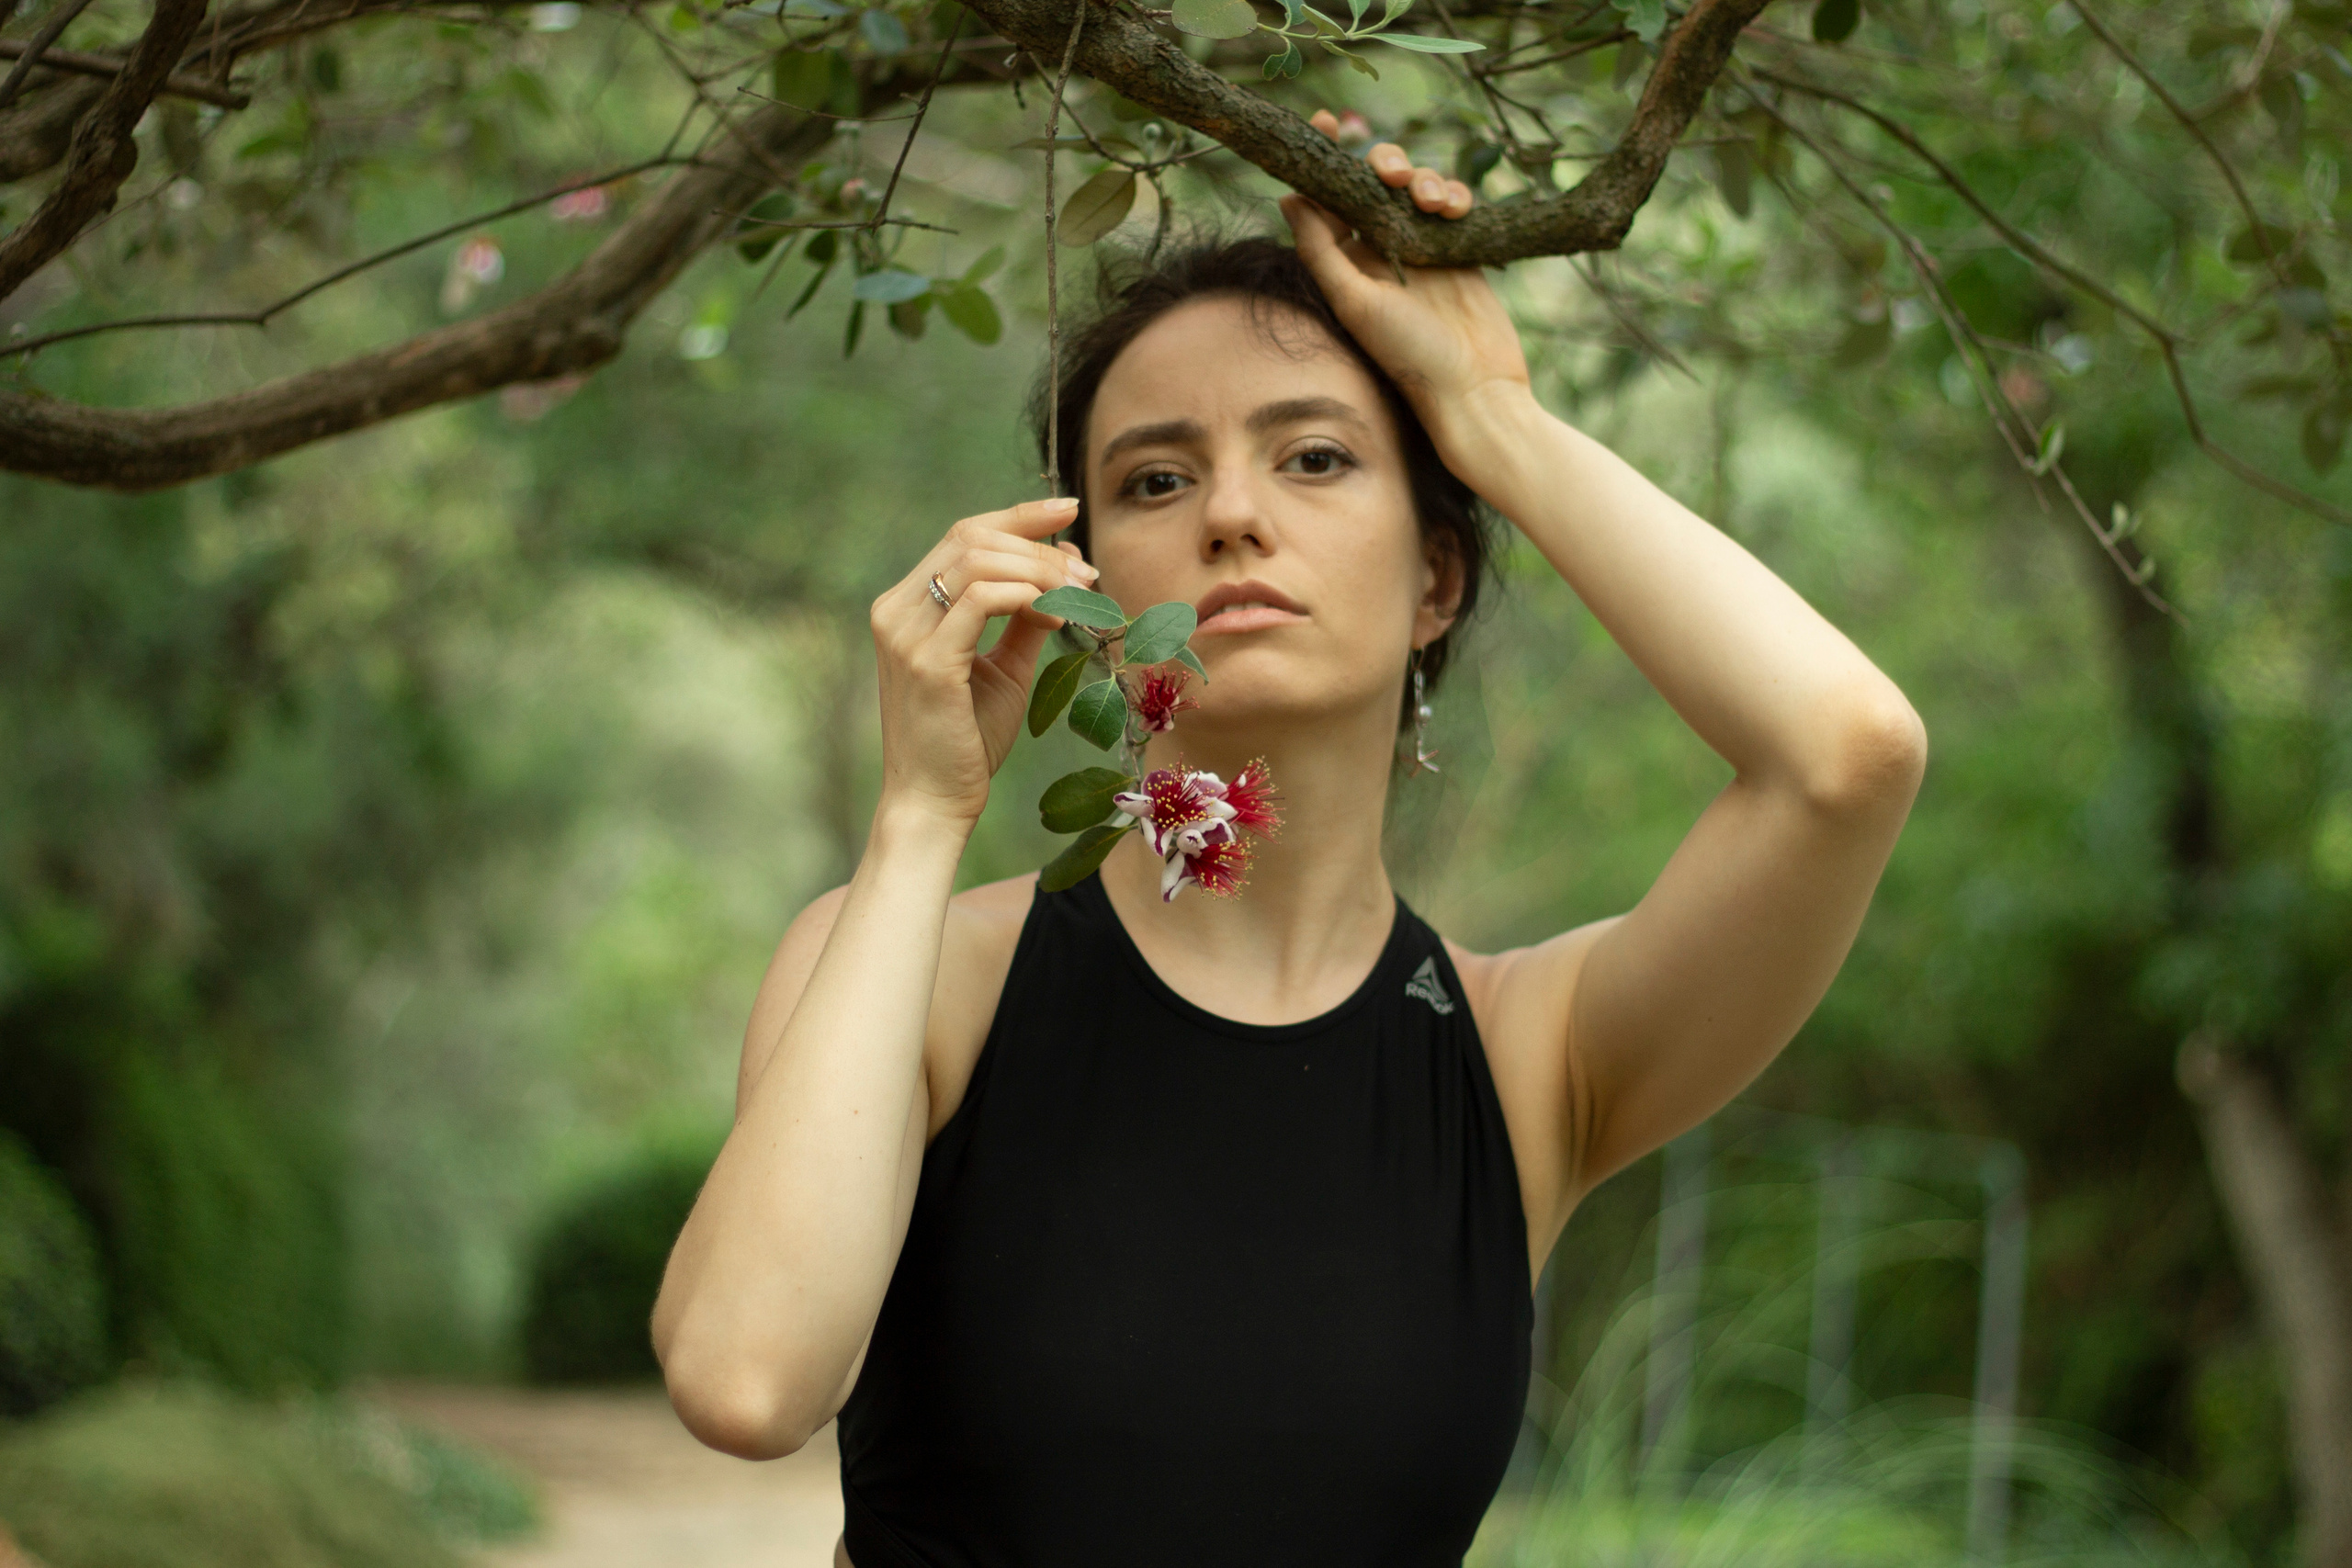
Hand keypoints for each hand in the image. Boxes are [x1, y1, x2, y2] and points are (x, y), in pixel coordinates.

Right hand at [870, 497, 1092, 827]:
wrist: (934, 802)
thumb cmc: (967, 741)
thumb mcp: (1004, 668)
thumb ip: (1026, 620)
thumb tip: (1063, 574)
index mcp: (907, 606)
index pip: (963, 535)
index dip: (1018, 515)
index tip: (1068, 509)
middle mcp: (896, 610)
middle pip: (970, 535)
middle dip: (1039, 542)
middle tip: (1088, 571)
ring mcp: (905, 633)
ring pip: (978, 559)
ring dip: (1040, 569)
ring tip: (1082, 594)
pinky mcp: (926, 660)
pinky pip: (982, 599)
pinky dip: (1029, 595)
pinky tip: (1060, 613)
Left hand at [1281, 113, 1531, 439]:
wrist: (1475, 386)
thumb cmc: (1409, 353)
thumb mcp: (1354, 301)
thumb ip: (1320, 250)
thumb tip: (1287, 198)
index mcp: (1346, 262)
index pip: (1328, 197)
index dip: (1326, 156)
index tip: (1325, 121)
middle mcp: (1380, 250)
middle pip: (1374, 182)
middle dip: (1382, 164)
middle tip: (1389, 172)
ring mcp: (1422, 247)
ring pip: (1415, 185)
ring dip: (1421, 178)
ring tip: (1429, 200)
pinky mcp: (1460, 247)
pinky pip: (1453, 201)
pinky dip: (1453, 193)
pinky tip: (1453, 208)